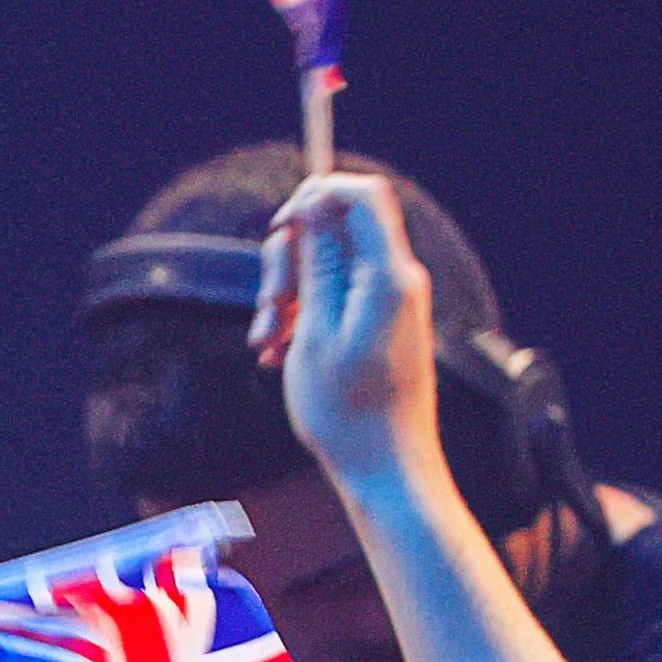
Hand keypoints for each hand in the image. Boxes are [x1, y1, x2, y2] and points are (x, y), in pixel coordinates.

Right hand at [253, 173, 442, 492]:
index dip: (317, 196)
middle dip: (288, 261)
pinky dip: (302, 317)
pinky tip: (279, 353)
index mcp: (386, 276)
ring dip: (286, 296)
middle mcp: (396, 279)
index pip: (362, 195)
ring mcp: (389, 301)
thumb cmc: (348, 411)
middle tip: (267, 309)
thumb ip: (317, 263)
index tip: (281, 228)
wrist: (385, 466)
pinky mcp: (380, 322)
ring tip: (266, 344)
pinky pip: (334, 297)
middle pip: (336, 230)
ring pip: (326, 267)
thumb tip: (315, 205)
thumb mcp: (315, 332)